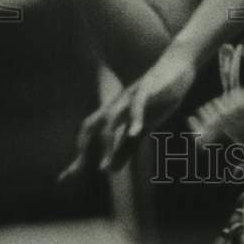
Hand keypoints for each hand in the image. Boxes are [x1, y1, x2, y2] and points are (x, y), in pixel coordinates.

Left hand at [58, 47, 197, 179]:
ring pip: (111, 119)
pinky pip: (137, 105)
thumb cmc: (159, 97)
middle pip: (90, 125)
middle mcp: (117, 105)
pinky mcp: (147, 89)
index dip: (79, 156)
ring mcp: (130, 97)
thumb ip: (127, 147)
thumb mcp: (143, 127)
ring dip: (107, 143)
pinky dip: (135, 120)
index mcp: (114, 114)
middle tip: (79, 172)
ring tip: (104, 166)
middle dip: (83, 148)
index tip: (65, 178)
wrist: (178, 65)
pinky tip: (135, 133)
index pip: (89, 135)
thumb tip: (110, 169)